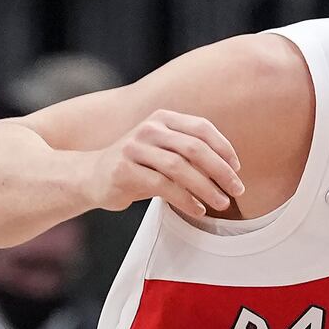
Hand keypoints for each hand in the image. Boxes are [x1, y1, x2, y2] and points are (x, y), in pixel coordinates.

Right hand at [86, 110, 245, 220]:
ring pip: (179, 167)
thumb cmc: (136, 167)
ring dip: (206, 187)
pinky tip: (198, 209)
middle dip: (220, 170)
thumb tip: (228, 171)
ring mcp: (134, 148)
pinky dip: (185, 199)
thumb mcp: (163, 152)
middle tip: (237, 189)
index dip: (224, 148)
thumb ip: (189, 154)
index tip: (237, 170)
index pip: (201, 128)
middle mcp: (149, 129)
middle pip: (194, 147)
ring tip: (222, 203)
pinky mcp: (124, 170)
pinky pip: (162, 185)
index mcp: (163, 118)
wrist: (92, 177)